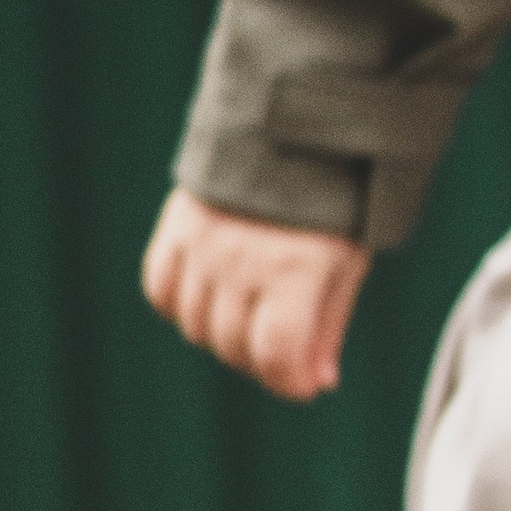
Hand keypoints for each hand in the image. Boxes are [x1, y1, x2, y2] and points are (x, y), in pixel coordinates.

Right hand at [142, 190, 371, 399]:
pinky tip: (209, 301)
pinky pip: (161, 289)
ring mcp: (203, 244)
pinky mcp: (177, 226)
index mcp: (296, 270)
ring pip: (195, 324)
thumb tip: (317, 382)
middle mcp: (242, 261)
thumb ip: (329, 323)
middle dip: (261, 363)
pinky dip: (181, 307)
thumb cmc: (336, 197)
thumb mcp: (349, 259)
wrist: (295, 124)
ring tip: (251, 323)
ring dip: (222, 338)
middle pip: (234, 345)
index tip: (303, 386)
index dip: (289, 383)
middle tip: (283, 354)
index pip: (277, 354)